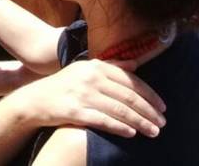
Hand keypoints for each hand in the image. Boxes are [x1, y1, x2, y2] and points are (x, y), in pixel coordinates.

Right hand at [14, 59, 166, 138]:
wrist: (35, 100)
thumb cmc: (64, 86)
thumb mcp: (86, 70)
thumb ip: (111, 66)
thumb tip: (135, 64)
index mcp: (96, 66)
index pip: (130, 80)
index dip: (149, 94)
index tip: (163, 106)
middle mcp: (90, 78)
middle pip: (128, 96)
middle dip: (148, 111)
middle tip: (162, 122)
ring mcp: (82, 94)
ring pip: (119, 109)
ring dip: (139, 122)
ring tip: (153, 131)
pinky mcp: (74, 111)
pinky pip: (102, 120)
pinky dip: (119, 127)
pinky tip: (131, 134)